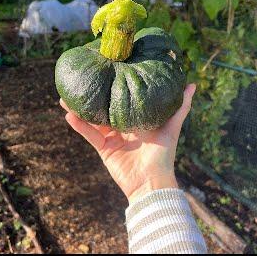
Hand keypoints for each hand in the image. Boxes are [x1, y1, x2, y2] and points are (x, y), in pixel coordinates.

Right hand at [60, 83, 195, 204]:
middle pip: (102, 108)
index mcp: (136, 119)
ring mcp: (111, 137)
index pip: (120, 100)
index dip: (111, 87)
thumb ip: (180, 107)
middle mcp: (121, 126)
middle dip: (90, 97)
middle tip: (79, 82)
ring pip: (91, 120)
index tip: (103, 72)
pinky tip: (68, 115)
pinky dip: (79, 126)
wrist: (152, 182)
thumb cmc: (164, 155)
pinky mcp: (103, 148)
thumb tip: (192, 85)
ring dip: (78, 109)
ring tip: (64, 97)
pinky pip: (89, 134)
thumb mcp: (172, 127)